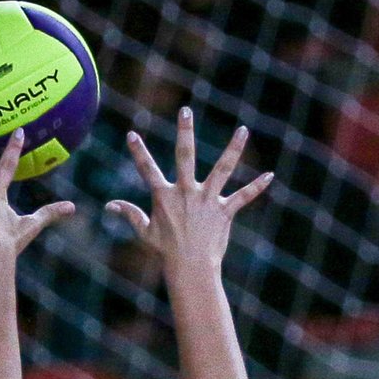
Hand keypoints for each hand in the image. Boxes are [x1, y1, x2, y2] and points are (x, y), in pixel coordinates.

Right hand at [107, 107, 272, 267]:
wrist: (191, 268)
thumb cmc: (166, 252)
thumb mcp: (145, 232)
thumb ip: (130, 214)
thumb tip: (109, 205)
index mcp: (164, 196)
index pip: (147, 169)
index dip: (138, 152)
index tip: (132, 134)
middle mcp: (186, 192)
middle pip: (185, 156)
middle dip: (184, 132)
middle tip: (186, 110)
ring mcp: (207, 200)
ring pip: (222, 169)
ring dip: (233, 148)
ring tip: (243, 129)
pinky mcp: (225, 212)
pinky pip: (244, 196)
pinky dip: (257, 186)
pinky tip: (270, 175)